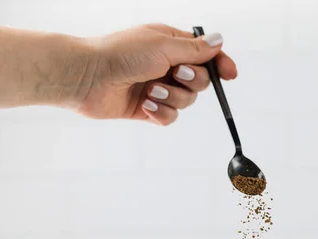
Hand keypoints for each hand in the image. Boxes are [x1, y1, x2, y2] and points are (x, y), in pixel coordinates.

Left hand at [77, 24, 236, 124]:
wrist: (86, 77)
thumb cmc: (120, 53)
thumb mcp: (163, 46)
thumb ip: (195, 49)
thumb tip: (219, 41)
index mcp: (170, 44)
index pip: (205, 54)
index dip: (220, 64)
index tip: (231, 75)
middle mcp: (165, 65)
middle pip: (201, 81)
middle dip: (191, 81)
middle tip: (175, 74)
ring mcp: (157, 87)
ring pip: (186, 101)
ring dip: (171, 98)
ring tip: (150, 92)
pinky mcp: (147, 109)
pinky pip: (169, 117)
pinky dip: (160, 113)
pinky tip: (145, 105)